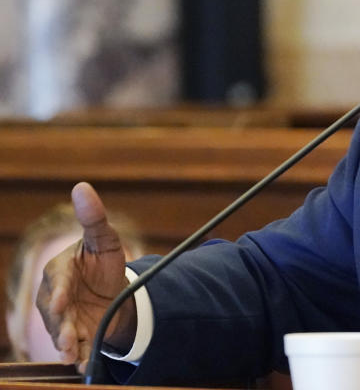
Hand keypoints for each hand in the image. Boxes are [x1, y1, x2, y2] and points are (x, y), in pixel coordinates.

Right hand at [36, 182, 135, 371]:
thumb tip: (81, 186)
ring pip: (62, 334)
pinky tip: (86, 367)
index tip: (59, 303)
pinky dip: (80, 358)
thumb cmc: (102, 261)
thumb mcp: (104, 239)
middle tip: (70, 340)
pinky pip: (75, 347)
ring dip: (69, 347)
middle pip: (56, 314)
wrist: (111, 290)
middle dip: (62, 327)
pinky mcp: (74, 335)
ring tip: (75, 357)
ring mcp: (63, 319)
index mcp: (59, 272)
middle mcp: (54, 298)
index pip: (57, 281)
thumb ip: (94, 218)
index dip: (59, 292)